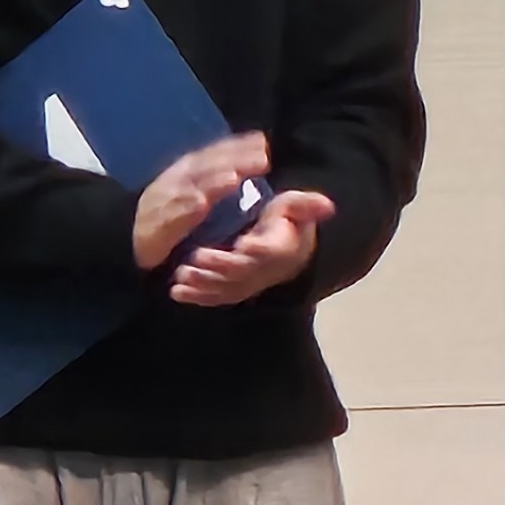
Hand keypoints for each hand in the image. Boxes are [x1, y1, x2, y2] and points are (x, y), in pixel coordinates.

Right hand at [133, 133, 269, 269]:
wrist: (129, 238)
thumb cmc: (170, 214)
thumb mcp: (194, 191)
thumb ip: (217, 179)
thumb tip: (251, 162)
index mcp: (186, 172)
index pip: (214, 154)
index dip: (237, 147)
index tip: (262, 142)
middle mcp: (175, 182)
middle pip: (206, 167)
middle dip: (233, 160)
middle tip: (261, 158)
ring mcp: (164, 202)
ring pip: (189, 188)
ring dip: (212, 182)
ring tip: (233, 177)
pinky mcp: (155, 226)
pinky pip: (170, 217)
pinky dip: (184, 210)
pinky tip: (200, 205)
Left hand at [171, 189, 333, 306]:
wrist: (285, 253)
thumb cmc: (286, 223)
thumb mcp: (295, 208)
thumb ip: (306, 206)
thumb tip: (328, 206)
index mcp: (282, 249)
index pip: (272, 251)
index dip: (259, 250)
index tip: (244, 244)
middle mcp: (265, 271)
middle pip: (243, 272)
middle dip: (220, 266)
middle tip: (196, 257)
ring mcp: (247, 284)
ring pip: (226, 287)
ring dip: (203, 283)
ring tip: (181, 274)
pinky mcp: (232, 292)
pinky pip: (215, 298)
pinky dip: (196, 297)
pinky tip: (176, 291)